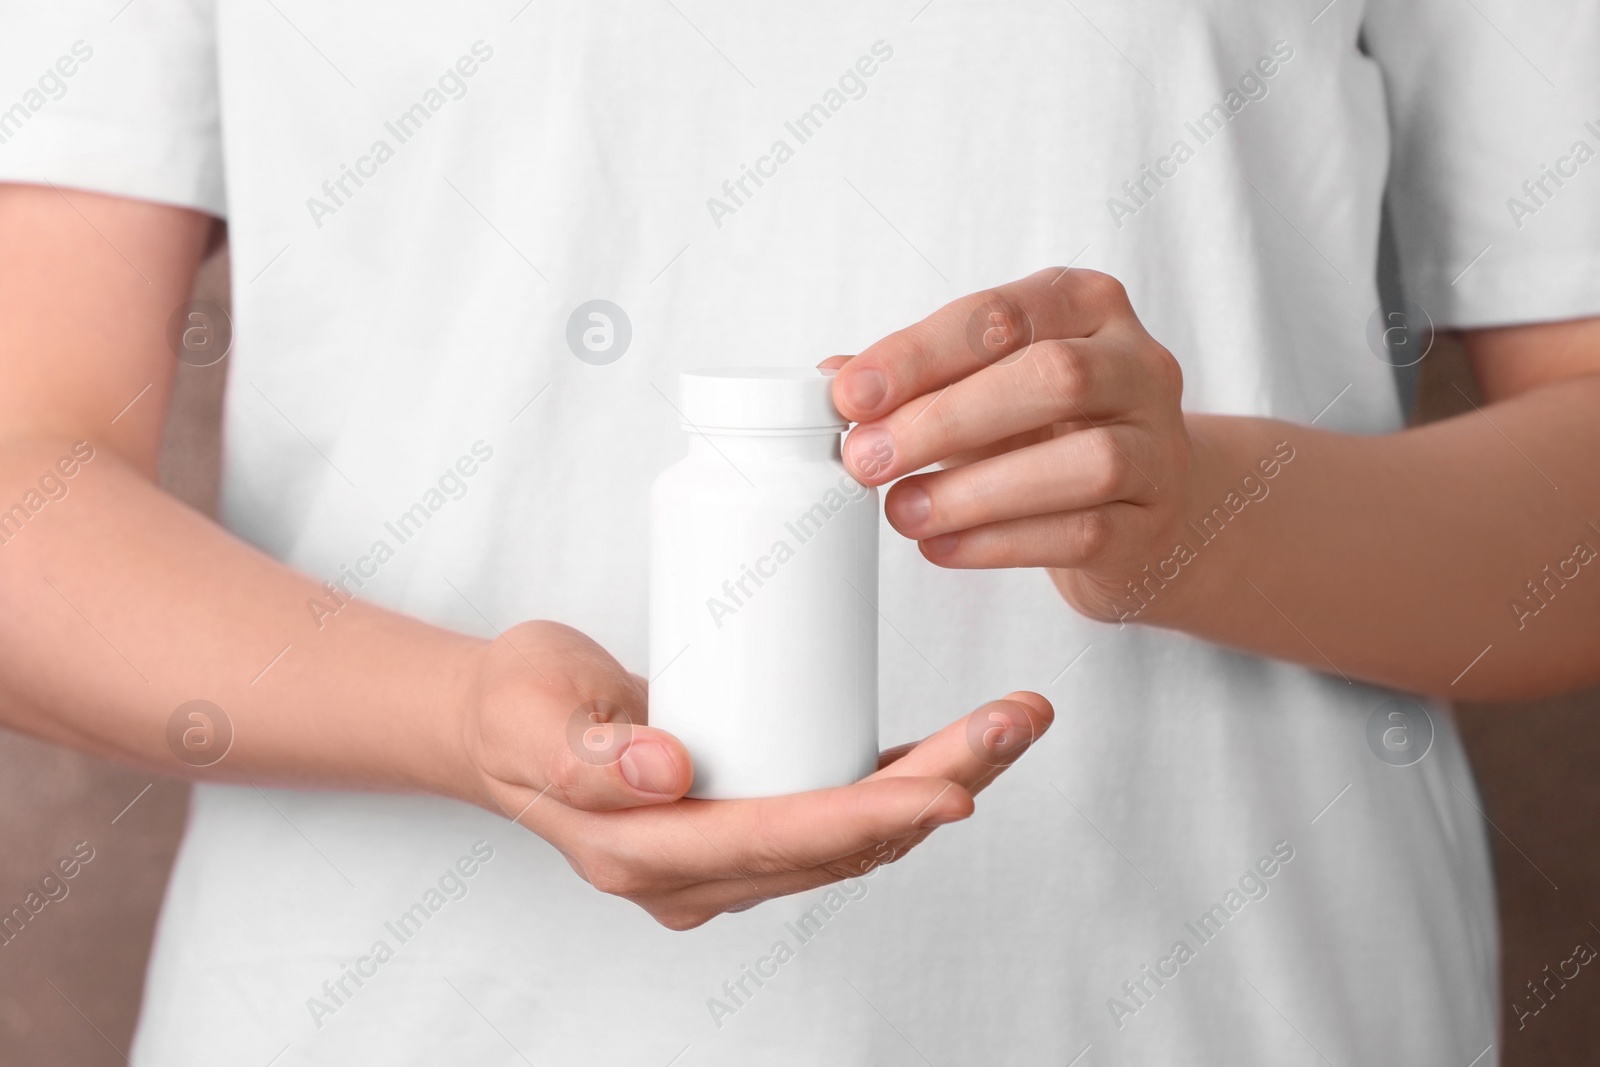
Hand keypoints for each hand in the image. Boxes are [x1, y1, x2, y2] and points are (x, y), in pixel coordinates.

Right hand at [459, 621, 1052, 929]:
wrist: (499, 722)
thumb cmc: (515, 707)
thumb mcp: (528, 711)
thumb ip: (586, 753)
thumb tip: (670, 774)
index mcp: (645, 852)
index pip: (781, 840)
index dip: (872, 818)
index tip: (952, 788)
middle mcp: (697, 872)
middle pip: (841, 840)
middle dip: (941, 786)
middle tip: (1016, 721)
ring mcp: (725, 856)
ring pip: (854, 833)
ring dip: (939, 782)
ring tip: (1011, 720)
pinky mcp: (745, 822)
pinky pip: (837, 816)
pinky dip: (901, 786)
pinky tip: (954, 749)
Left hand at [826, 267, 1190, 621]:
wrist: (1140, 507)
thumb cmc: (1047, 432)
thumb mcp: (982, 387)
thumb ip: (915, 379)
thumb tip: (830, 379)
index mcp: (1087, 305)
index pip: (1000, 315)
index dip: (918, 354)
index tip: (849, 396)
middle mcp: (1138, 365)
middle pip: (1052, 377)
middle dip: (946, 420)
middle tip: (868, 459)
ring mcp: (1159, 445)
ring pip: (1084, 461)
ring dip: (976, 491)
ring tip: (901, 512)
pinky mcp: (1154, 522)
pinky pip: (1084, 532)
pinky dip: (1002, 543)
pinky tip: (942, 546)